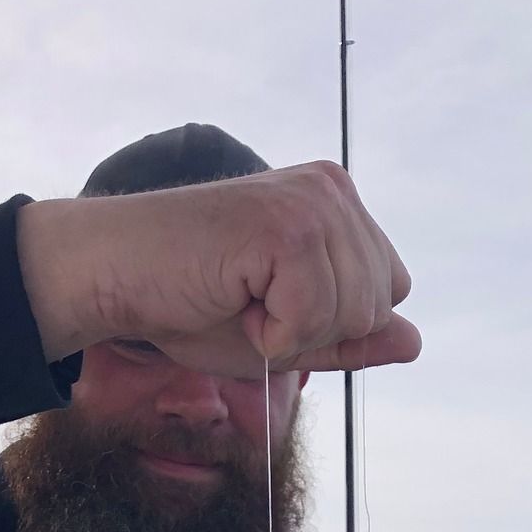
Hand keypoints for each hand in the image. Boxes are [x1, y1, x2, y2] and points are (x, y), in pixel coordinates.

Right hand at [17, 161, 419, 376]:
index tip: (268, 304)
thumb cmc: (190, 305)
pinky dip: (270, 333)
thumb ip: (350, 338)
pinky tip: (230, 298)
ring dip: (288, 332)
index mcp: (336, 203)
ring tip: (236, 298)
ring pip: (351, 314)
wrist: (117, 278)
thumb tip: (414, 341)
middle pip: (376, 305)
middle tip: (247, 303)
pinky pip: (313, 317)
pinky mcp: (288, 226)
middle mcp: (332, 190)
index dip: (331, 323)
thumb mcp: (286, 334)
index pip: (387, 290)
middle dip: (313, 330)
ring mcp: (313, 202)